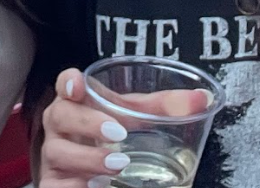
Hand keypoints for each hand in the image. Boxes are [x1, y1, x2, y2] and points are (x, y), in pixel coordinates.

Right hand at [38, 70, 212, 187]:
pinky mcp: (55, 183)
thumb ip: (166, 107)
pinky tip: (96, 186)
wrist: (100, 174)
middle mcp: (60, 126)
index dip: (67, 82)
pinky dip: (75, 185)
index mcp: (78, 101)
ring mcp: (54, 155)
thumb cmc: (115, 136)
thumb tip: (204, 98)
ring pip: (57, 151)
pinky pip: (56, 184)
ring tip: (118, 164)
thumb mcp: (138, 119)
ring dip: (88, 158)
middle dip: (87, 122)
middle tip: (118, 134)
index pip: (64, 84)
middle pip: (60, 115)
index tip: (78, 85)